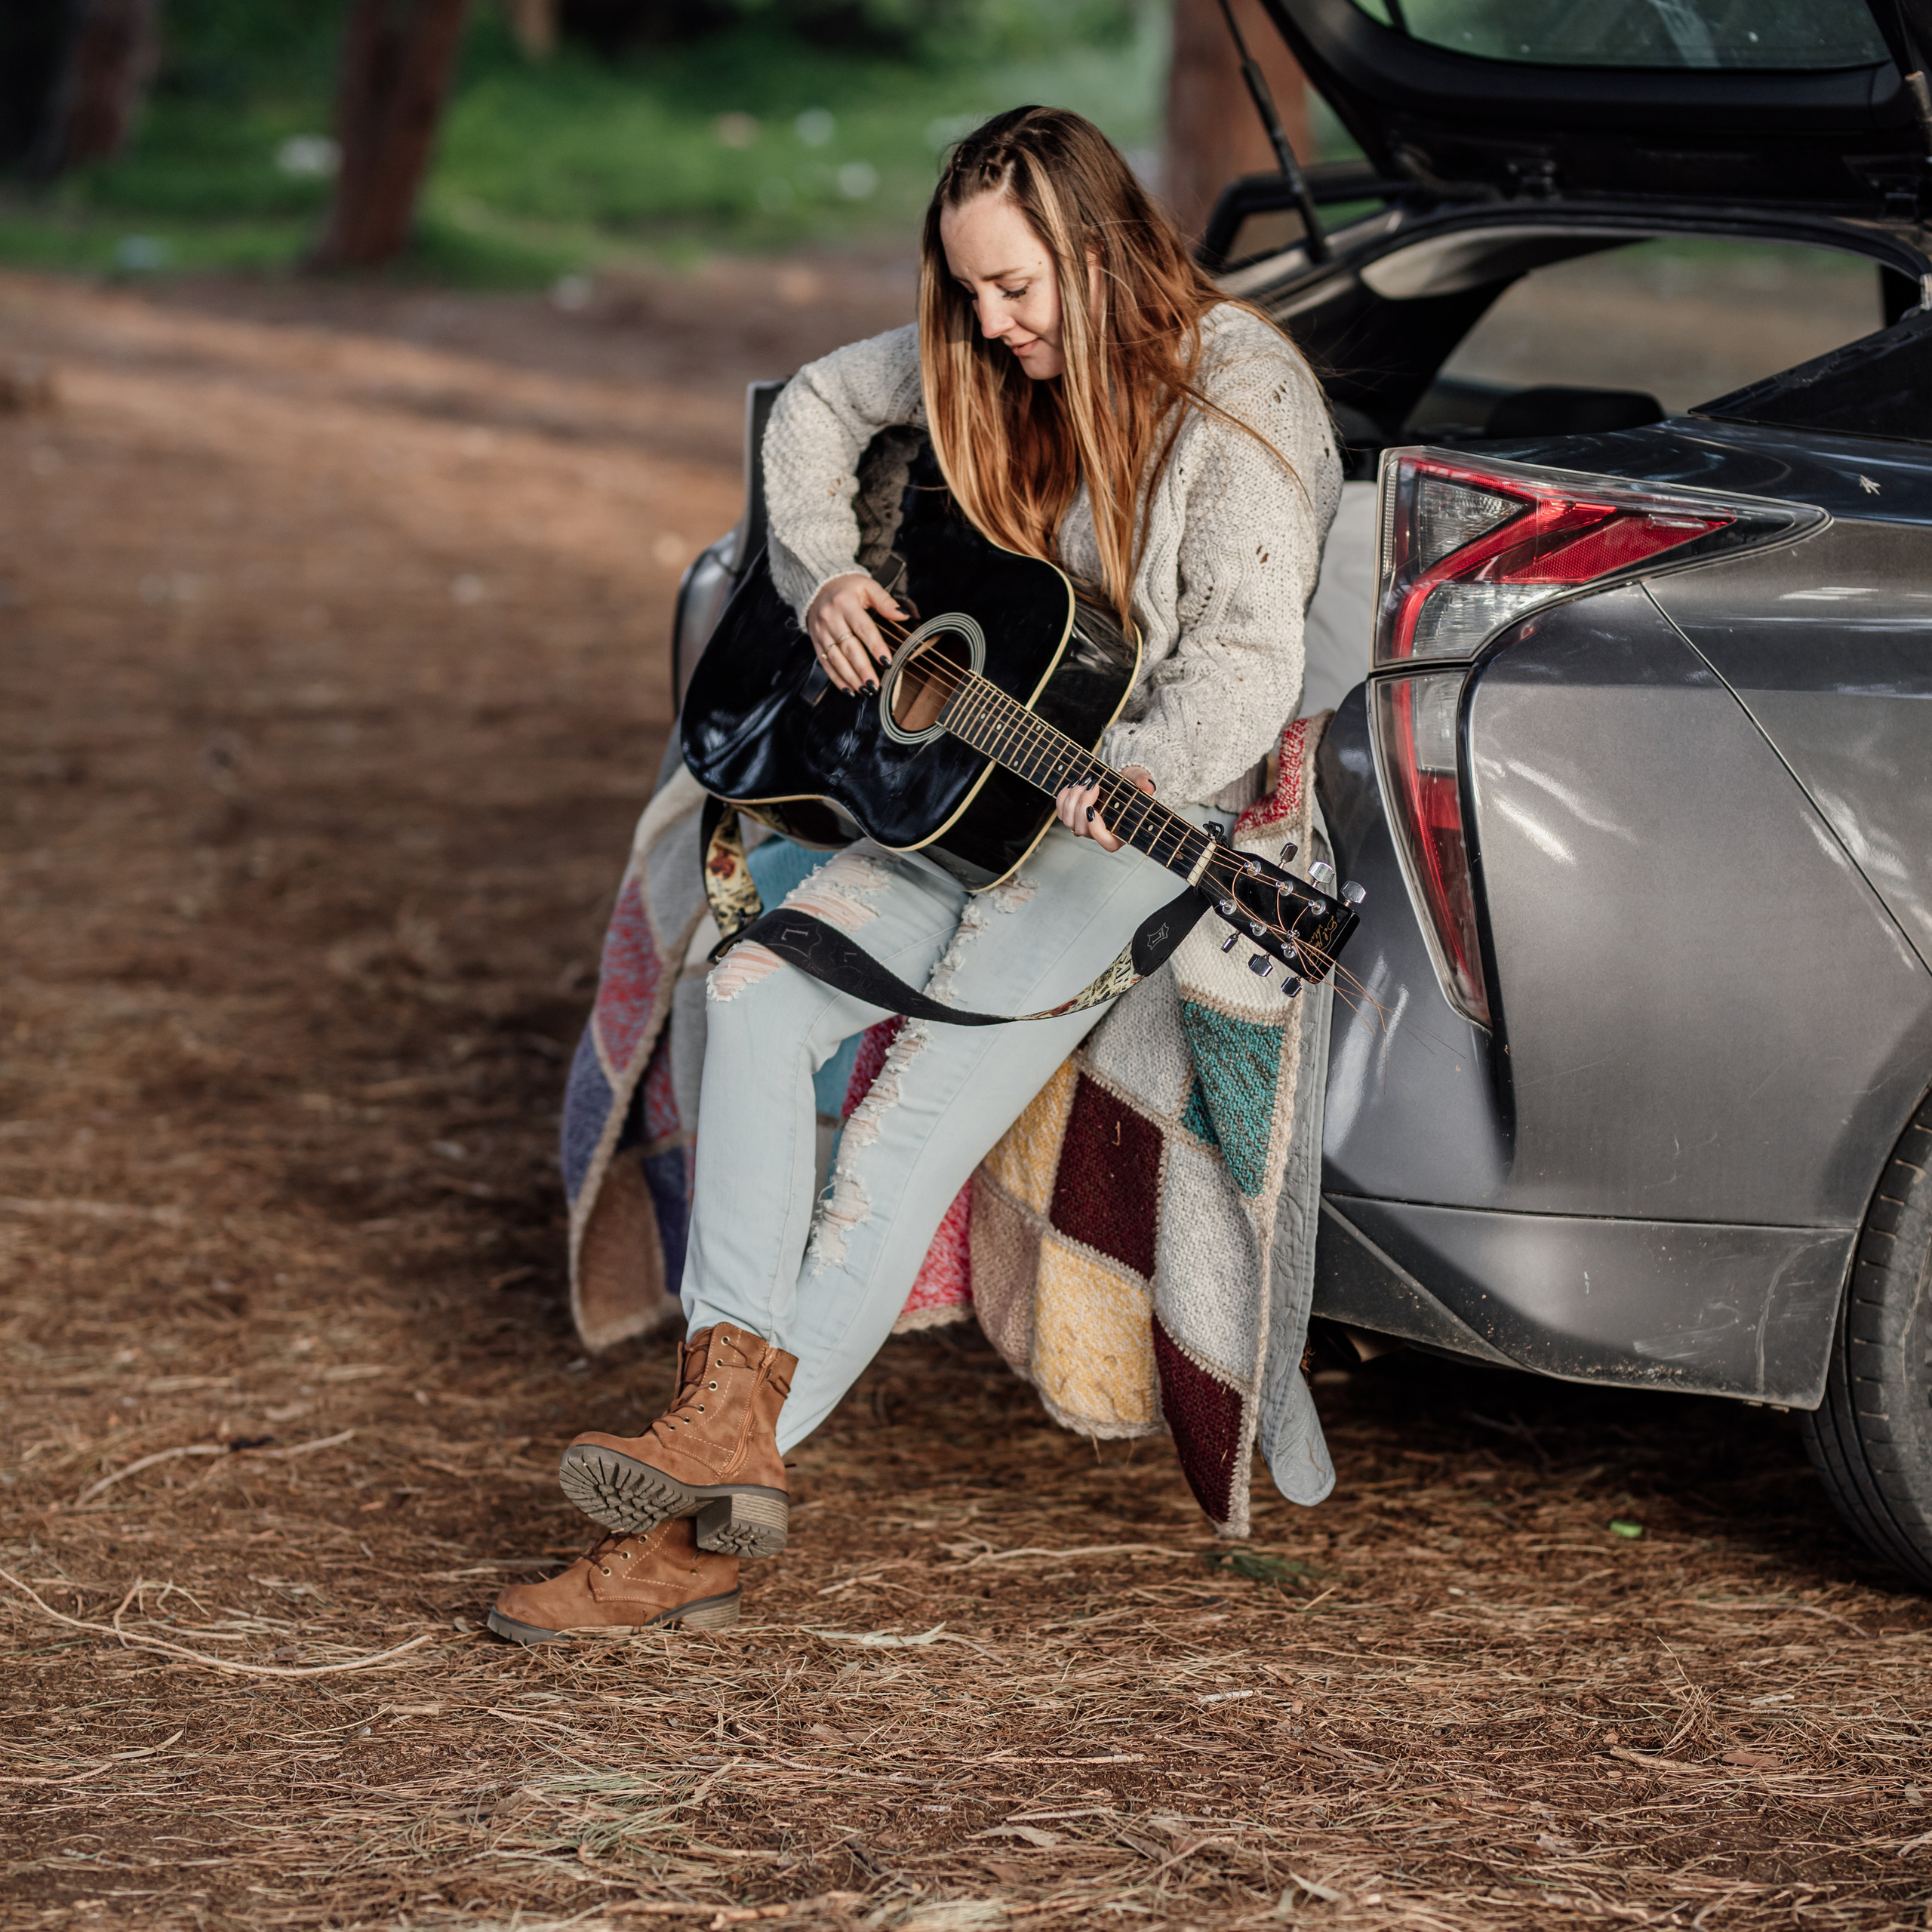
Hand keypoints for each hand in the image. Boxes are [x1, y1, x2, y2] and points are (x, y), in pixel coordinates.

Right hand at [806, 573, 904, 693]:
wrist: (818, 586)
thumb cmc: (846, 588)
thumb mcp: (867, 586)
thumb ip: (885, 601)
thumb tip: (904, 614)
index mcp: (845, 603)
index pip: (863, 628)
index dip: (875, 646)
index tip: (886, 662)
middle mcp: (830, 618)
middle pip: (848, 647)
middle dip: (862, 668)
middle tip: (875, 684)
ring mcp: (821, 632)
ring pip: (836, 659)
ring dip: (851, 677)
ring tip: (865, 690)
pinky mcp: (816, 642)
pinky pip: (825, 663)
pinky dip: (837, 679)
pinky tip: (849, 689)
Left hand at [1056, 766, 1154, 851]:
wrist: (1114, 778)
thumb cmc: (1129, 783)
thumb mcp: (1138, 779)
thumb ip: (1143, 781)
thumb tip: (1148, 786)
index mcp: (1121, 832)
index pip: (1108, 844)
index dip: (1097, 832)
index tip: (1093, 811)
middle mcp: (1101, 833)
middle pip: (1083, 830)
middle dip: (1083, 805)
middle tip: (1093, 785)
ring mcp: (1085, 826)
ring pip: (1069, 822)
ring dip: (1073, 800)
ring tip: (1084, 782)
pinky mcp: (1072, 817)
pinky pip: (1061, 812)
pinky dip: (1064, 797)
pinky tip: (1074, 784)